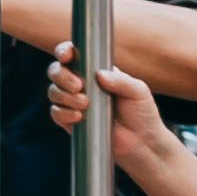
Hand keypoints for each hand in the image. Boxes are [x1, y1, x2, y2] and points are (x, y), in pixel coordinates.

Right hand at [58, 56, 180, 165]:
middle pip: (56, 71)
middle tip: (78, 86)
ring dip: (65, 96)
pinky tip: (79, 117)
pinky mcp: (70, 121)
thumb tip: (99, 74)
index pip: (74, 56)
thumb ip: (121, 80)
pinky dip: (63, 113)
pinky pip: (55, 113)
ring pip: (54, 92)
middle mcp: (82, 85)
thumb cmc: (142, 114)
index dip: (65, 52)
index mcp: (97, 72)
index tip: (67, 56)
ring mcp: (74, 103)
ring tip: (85, 105)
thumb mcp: (138, 91)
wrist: (141, 143)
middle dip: (62, 76)